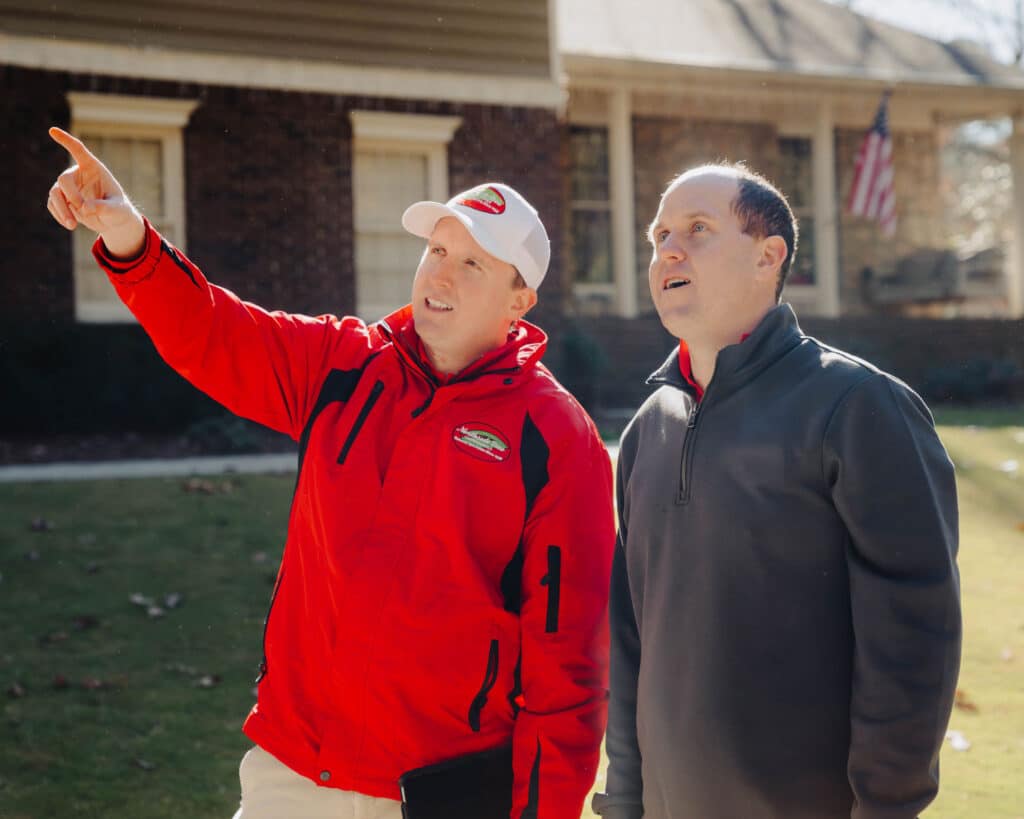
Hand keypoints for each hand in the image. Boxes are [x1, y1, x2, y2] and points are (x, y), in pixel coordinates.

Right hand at [47, 127, 145, 258]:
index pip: (78, 150)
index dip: (66, 141)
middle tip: (82, 209)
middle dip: (71, 195)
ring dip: (62, 209)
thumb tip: (84, 208)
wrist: (114, 222)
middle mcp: (78, 174)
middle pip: (64, 179)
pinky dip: (60, 215)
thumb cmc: (120, 211)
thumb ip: (104, 207)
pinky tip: (71, 224)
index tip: (52, 131)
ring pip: (55, 193)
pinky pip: (53, 205)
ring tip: (72, 225)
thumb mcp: (118, 210)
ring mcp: (68, 187)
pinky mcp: (62, 200)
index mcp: (94, 168)